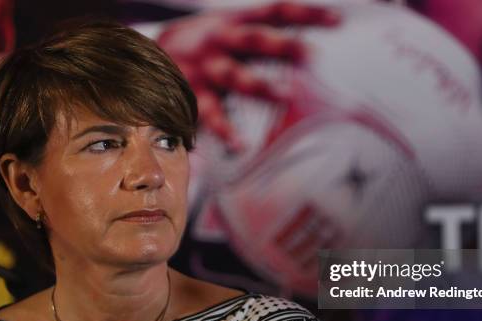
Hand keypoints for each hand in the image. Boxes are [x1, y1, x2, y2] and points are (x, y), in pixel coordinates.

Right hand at [157, 2, 339, 152]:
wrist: (143, 53)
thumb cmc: (203, 44)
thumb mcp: (226, 27)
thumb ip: (259, 34)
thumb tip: (307, 47)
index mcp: (233, 21)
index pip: (275, 11)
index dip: (307, 14)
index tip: (338, 21)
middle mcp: (219, 41)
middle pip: (254, 40)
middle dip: (283, 46)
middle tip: (313, 55)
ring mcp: (204, 68)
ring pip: (234, 75)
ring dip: (259, 85)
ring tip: (285, 96)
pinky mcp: (190, 95)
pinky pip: (209, 114)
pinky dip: (224, 130)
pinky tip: (241, 145)